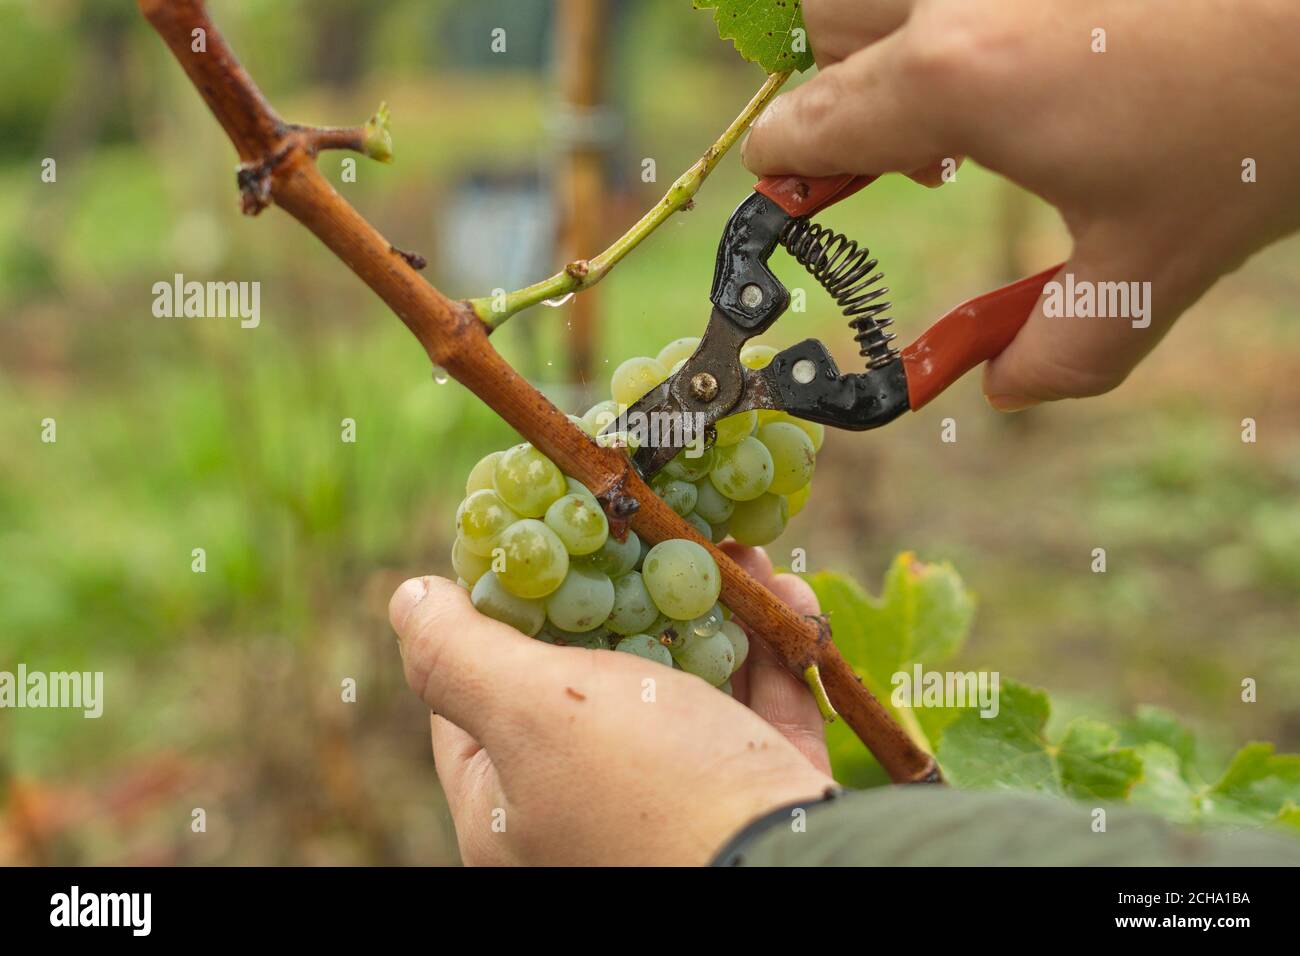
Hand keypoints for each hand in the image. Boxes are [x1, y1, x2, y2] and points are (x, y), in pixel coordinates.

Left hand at [389, 544, 834, 865]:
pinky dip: (771, 648)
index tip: (533, 539)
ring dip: (710, 607)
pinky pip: (757, 706)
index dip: (498, 609)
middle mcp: (588, 805)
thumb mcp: (532, 710)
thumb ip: (460, 653)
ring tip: (729, 547)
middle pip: (593, 676)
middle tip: (643, 527)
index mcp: (514, 804)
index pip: (478, 694)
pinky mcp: (753, 789)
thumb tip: (408, 599)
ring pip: (684, 683)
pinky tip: (784, 593)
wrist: (802, 869)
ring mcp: (675, 801)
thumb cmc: (651, 789)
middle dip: (626, 593)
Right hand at [743, 0, 1299, 408]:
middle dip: (847, 91)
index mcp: (954, 79)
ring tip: (974, 79)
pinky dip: (955, 7)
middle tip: (923, 145)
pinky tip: (1038, 40)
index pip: (802, 125)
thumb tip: (1003, 389)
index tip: (795, 202)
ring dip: (891, 30)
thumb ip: (1063, 350)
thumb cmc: (1265, 127)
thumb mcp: (1156, 266)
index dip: (786, 175)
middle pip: (827, 28)